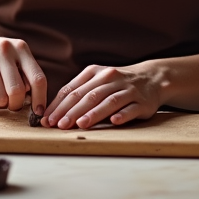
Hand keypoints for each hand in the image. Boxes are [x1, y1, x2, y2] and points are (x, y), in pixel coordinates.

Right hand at [0, 30, 46, 113]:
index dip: (40, 99)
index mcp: (20, 48)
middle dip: (15, 104)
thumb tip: (34, 103)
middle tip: (11, 104)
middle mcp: (4, 49)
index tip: (38, 112)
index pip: (37, 78)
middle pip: (17, 91)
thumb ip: (25, 76)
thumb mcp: (14, 57)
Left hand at [43, 63, 163, 129]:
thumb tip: (53, 113)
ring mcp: (127, 89)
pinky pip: (131, 108)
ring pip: (108, 101)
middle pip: (88, 96)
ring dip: (94, 113)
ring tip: (81, 124)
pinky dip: (122, 114)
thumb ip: (77, 93)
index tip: (47, 119)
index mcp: (95, 73)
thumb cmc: (116, 84)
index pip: (73, 89)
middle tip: (59, 125)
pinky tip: (114, 121)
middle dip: (71, 111)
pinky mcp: (142, 102)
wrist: (151, 78)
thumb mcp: (97, 81)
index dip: (59, 105)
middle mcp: (110, 78)